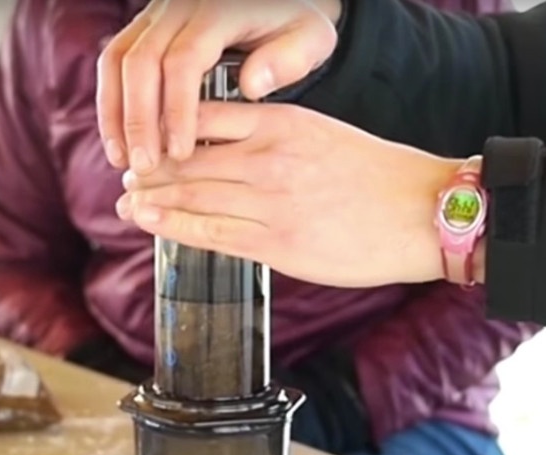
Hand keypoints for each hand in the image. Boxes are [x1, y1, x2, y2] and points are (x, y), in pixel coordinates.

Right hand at [97, 0, 340, 172]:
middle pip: (140, 62)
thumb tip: (251, 86)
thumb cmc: (295, 23)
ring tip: (123, 161)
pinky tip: (119, 141)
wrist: (279, 1)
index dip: (177, 110)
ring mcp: (156, 16)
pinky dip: (111, 103)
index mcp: (217, 13)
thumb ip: (288, 60)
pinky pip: (115, 62)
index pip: (184, 60)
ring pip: (118, 61)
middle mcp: (178, 9)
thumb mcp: (311, 37)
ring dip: (115, 114)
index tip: (180, 153)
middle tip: (145, 168)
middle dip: (138, 120)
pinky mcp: (144, 29)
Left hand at [116, 102, 462, 288]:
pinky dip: (175, 228)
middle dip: (150, 172)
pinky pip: (212, 235)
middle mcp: (269, 159)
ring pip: (193, 199)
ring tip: (128, 204)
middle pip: (188, 161)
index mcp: (282, 124)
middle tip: (125, 179)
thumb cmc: (377, 176)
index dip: (167, 132)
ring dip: (152, 202)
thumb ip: (274, 138)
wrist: (420, 212)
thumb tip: (229, 151)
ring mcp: (271, 204)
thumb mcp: (322, 134)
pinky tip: (153, 225)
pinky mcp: (276, 244)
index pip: (204, 119)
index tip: (148, 142)